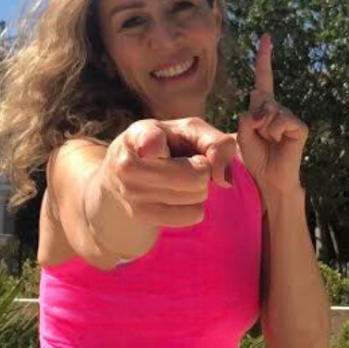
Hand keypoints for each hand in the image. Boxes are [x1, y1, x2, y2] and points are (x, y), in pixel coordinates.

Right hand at [105, 117, 237, 227]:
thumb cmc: (167, 145)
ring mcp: (133, 193)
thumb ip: (216, 144)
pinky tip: (178, 196)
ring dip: (199, 189)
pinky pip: (192, 215)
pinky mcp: (142, 216)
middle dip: (203, 171)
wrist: (125, 175)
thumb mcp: (190, 132)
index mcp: (139, 134)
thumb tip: (223, 179)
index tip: (149, 150)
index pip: (149, 142)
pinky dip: (194, 207)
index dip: (152, 144)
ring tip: (181, 178)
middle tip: (189, 165)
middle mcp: (129, 164)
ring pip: (196, 196)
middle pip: (196, 176)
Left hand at [234, 34, 308, 196]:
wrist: (269, 178)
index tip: (266, 37)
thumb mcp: (242, 134)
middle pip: (259, 98)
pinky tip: (279, 142)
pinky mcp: (299, 126)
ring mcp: (289, 117)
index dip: (264, 58)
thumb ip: (248, 116)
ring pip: (269, 111)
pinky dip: (275, 131)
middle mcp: (278, 108)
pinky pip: (281, 120)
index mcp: (263, 107)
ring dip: (263, 129)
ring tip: (269, 142)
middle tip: (259, 136)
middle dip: (253, 118)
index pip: (263, 79)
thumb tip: (265, 109)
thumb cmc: (256, 157)